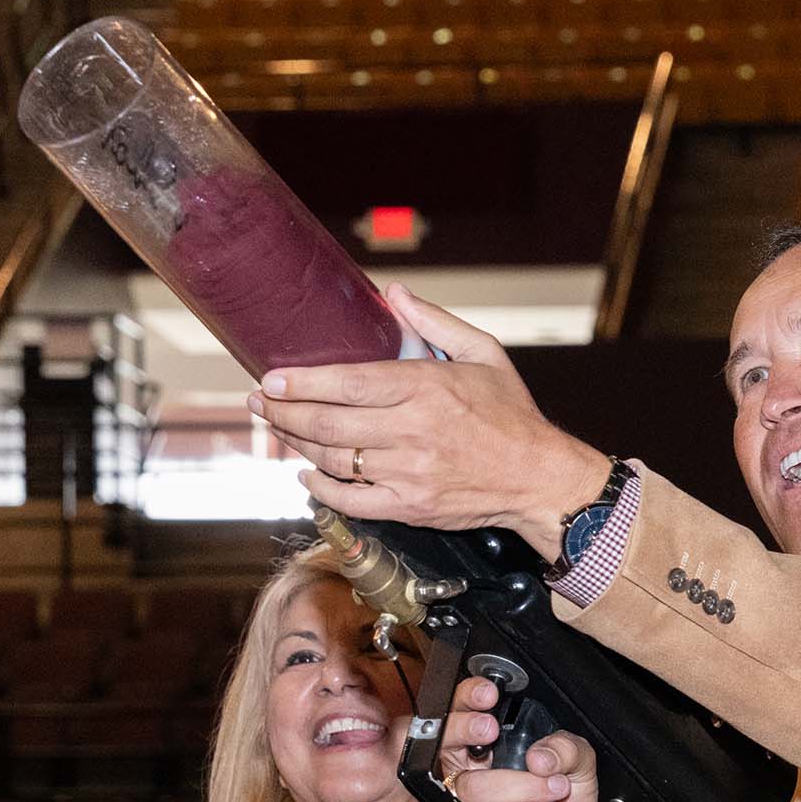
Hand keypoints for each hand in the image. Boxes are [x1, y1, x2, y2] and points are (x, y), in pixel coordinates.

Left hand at [252, 287, 613, 557]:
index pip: (348, 384)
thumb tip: (393, 294)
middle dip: (285, 411)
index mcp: (427, 389)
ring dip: (297, 443)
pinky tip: (306, 472)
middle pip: (330, 423)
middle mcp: (413, 432)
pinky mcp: (410, 506)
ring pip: (334, 460)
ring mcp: (409, 473)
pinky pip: (352, 500)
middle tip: (261, 401)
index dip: (303, 382)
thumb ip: (436, 322)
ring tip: (278, 427)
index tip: (272, 377)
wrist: (539, 478)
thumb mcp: (483, 354)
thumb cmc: (512, 415)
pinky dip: (321, 488)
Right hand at [436, 675, 602, 801]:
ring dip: (515, 787)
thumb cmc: (567, 795)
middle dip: (466, 731)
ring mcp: (469, 801)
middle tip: (492, 730)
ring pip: (469, 789)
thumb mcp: (579, 761)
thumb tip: (539, 757)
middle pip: (448, 746)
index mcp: (492, 742)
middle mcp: (473, 768)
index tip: (487, 695)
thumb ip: (566, 748)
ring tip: (551, 790)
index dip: (466, 699)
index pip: (464, 711)